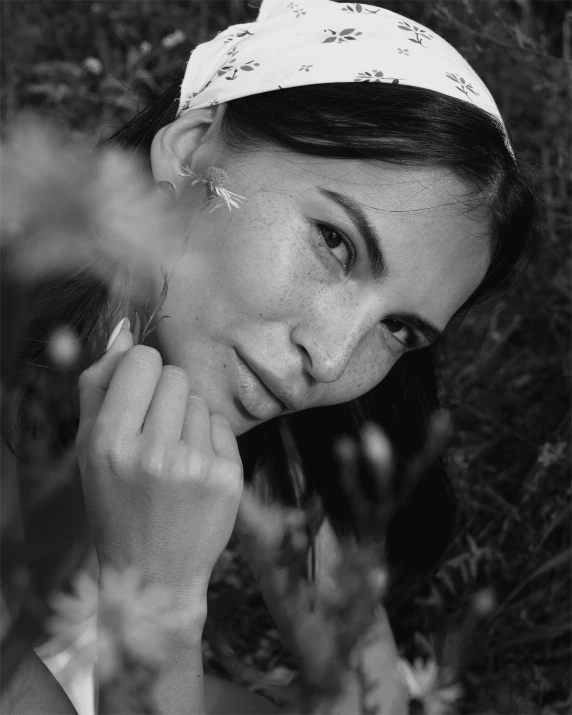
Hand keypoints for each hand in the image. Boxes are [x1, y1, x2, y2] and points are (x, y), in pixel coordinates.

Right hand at [75, 320, 242, 614]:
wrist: (153, 573)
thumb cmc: (116, 503)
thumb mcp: (90, 449)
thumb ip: (100, 386)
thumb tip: (124, 333)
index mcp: (108, 442)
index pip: (142, 360)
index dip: (141, 372)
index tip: (139, 394)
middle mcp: (152, 453)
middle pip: (175, 375)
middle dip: (166, 396)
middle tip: (155, 433)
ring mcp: (194, 466)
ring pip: (200, 400)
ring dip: (188, 420)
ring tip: (173, 458)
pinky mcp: (227, 477)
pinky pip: (221, 425)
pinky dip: (209, 440)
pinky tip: (196, 470)